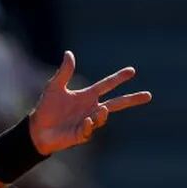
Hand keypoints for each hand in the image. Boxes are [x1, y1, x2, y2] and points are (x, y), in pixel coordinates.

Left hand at [29, 50, 151, 154]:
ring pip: (104, 117)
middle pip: (117, 103)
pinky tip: (87, 121)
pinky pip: (89, 130)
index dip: (118, 78)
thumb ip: (64, 72)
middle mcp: (91, 108)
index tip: (132, 71)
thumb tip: (69, 53)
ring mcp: (88, 122)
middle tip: (149, 95)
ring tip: (102, 109)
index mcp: (87, 96)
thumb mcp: (55, 87)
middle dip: (132, 99)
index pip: (107, 85)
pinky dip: (90, 125)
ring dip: (104, 114)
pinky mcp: (82, 134)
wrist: (37, 129)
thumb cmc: (46, 108)